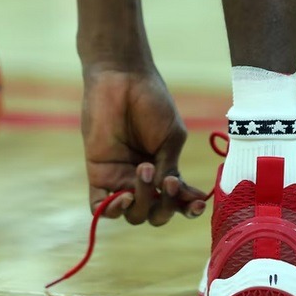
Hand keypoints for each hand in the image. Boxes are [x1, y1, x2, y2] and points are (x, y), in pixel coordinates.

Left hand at [81, 64, 207, 224]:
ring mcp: (120, 177)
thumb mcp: (171, 137)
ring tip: (145, 168)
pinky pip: (100, 207)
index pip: (176, 200)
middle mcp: (142, 179)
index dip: (188, 208)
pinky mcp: (99, 173)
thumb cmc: (152, 103)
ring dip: (143, 200)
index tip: (197, 204)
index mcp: (164, 170)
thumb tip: (166, 192)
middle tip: (168, 182)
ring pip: (132, 213)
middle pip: (155, 214)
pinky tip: (123, 196)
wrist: (123, 81)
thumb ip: (169, 166)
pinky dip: (112, 210)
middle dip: (166, 206)